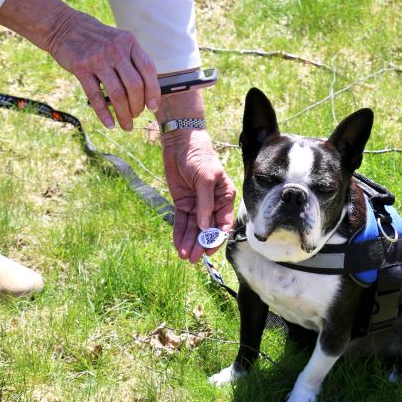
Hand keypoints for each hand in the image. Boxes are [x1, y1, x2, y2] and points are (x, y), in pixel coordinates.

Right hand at [47, 9, 159, 130]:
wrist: (64, 26)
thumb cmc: (98, 40)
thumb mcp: (120, 42)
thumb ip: (134, 61)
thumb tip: (149, 93)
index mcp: (130, 43)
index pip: (148, 70)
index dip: (153, 92)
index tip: (153, 107)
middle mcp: (116, 50)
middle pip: (135, 85)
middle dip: (138, 106)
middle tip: (136, 115)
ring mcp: (98, 59)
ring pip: (117, 94)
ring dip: (124, 114)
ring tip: (127, 125)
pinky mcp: (81, 68)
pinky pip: (96, 96)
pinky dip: (104, 113)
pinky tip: (110, 124)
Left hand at [162, 129, 235, 262]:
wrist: (181, 143)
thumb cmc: (200, 157)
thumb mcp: (206, 178)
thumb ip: (205, 202)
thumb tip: (204, 226)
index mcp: (225, 197)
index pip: (223, 222)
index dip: (216, 238)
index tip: (208, 250)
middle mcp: (212, 204)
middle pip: (207, 229)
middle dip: (200, 244)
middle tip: (193, 258)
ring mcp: (197, 205)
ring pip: (194, 228)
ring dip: (189, 242)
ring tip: (184, 256)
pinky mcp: (183, 203)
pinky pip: (181, 221)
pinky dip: (179, 233)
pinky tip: (177, 244)